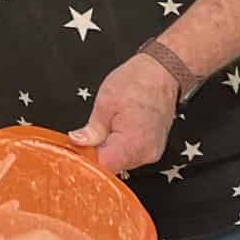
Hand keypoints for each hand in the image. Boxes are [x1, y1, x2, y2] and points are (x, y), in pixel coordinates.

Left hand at [69, 51, 180, 173]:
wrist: (163, 72)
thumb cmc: (137, 82)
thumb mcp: (106, 102)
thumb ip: (92, 129)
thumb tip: (78, 142)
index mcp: (132, 143)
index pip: (104, 167)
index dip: (87, 161)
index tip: (75, 152)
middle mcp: (145, 153)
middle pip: (113, 167)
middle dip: (96, 155)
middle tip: (84, 138)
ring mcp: (151, 152)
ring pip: (120, 161)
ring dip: (108, 151)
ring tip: (101, 130)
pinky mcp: (153, 148)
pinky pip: (130, 154)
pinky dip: (119, 147)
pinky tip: (114, 132)